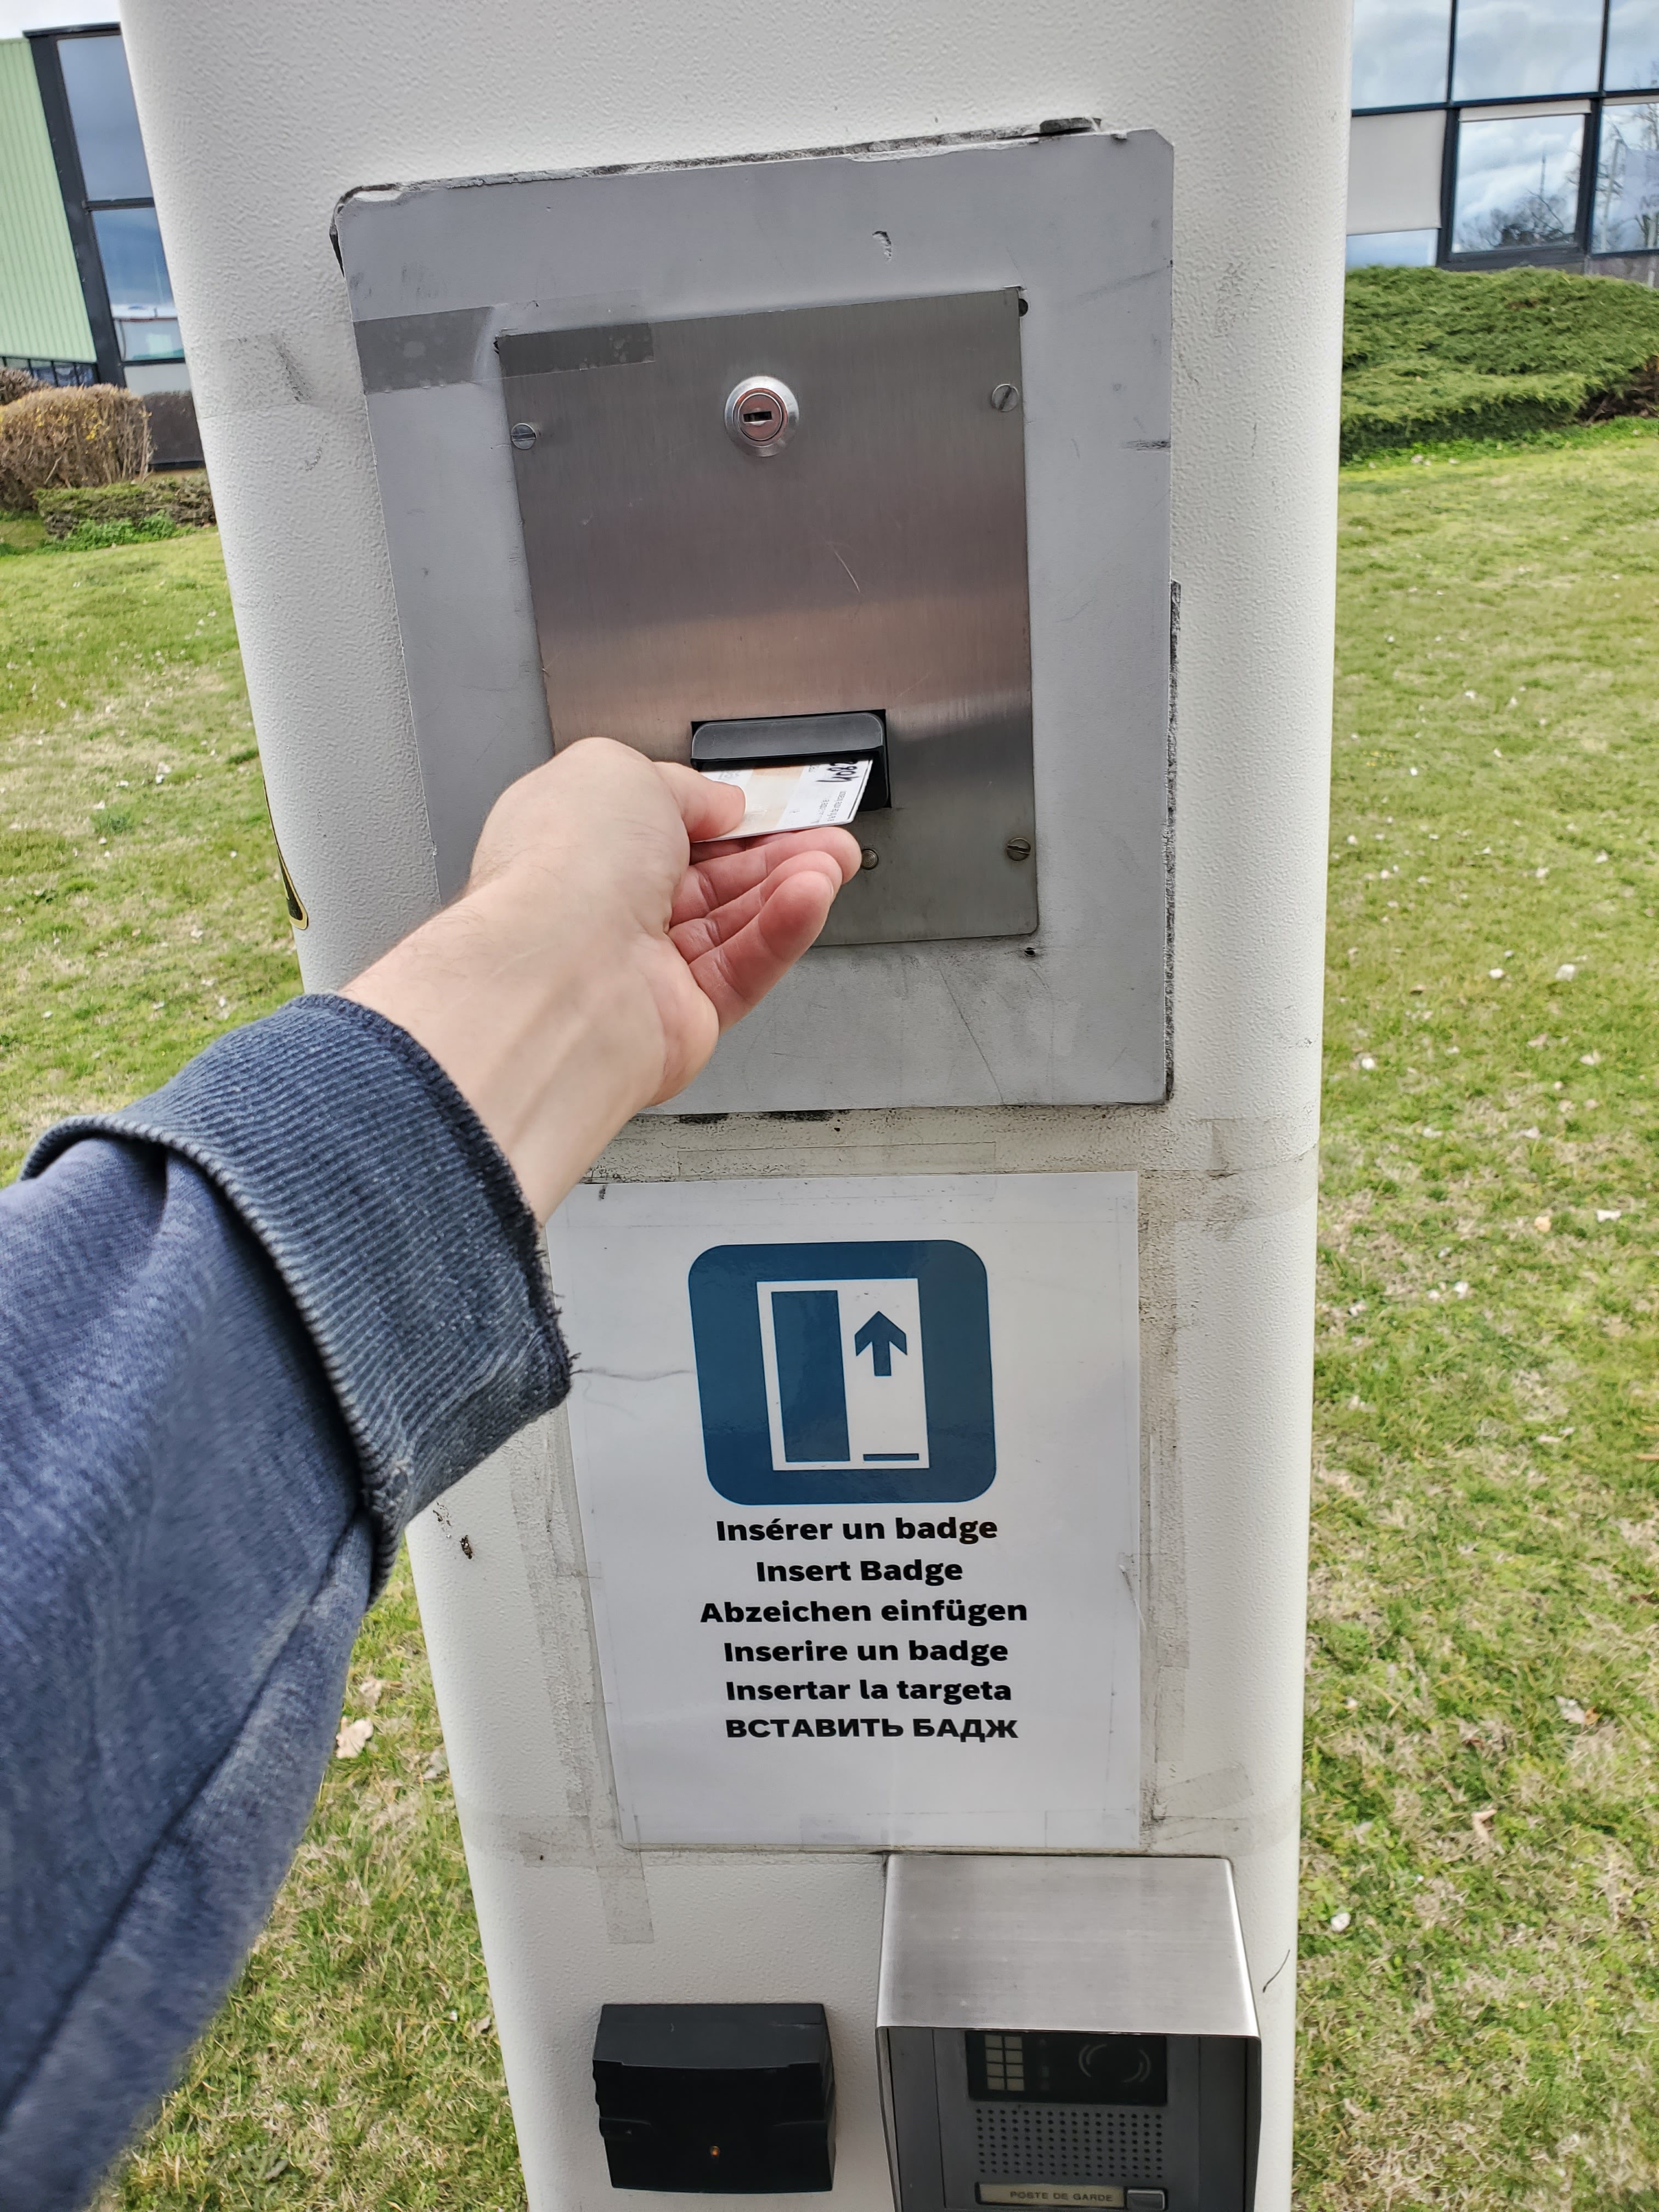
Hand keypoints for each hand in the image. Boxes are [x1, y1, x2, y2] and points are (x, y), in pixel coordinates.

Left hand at [342, 737, 859, 1217]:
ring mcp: (643, 967)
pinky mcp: (681, 1019)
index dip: (725, 815)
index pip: (665, 828)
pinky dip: (781, 933)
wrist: (558, 974)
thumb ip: (680, 785)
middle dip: (777, 852)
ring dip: (789, 887)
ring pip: (736, 924)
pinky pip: (745, 970)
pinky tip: (810, 899)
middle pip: (712, 878)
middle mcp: (606, 909)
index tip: (773, 804)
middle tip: (826, 835)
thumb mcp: (621, 772)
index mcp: (577, 845)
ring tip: (832, 861)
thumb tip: (718, 804)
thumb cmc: (563, 869)